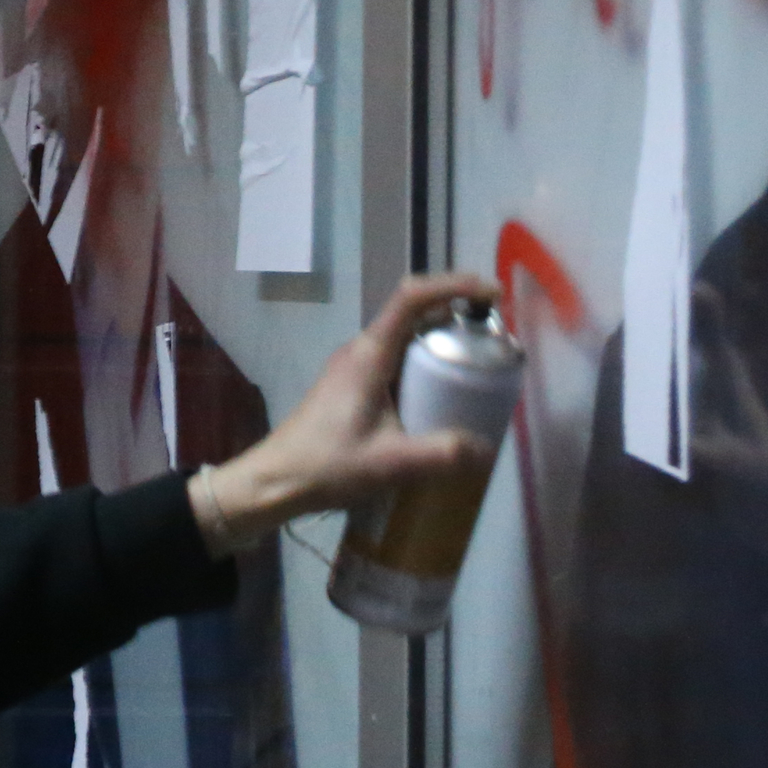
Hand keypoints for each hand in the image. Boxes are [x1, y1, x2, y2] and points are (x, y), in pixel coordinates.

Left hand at [190, 273, 500, 551]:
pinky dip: (423, 364)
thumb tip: (486, 448)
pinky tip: (440, 395)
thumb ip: (441, 454)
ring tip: (475, 365)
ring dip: (440, 341)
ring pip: (405, 337)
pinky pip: (396, 360)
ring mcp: (354, 365)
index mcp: (370, 353)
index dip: (454, 285)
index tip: (491, 294)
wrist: (276, 481)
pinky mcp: (352, 384)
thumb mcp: (390, 463)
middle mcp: (361, 349)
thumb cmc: (327, 465)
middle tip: (491, 339)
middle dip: (456, 316)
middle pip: (414, 313)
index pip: (413, 297)